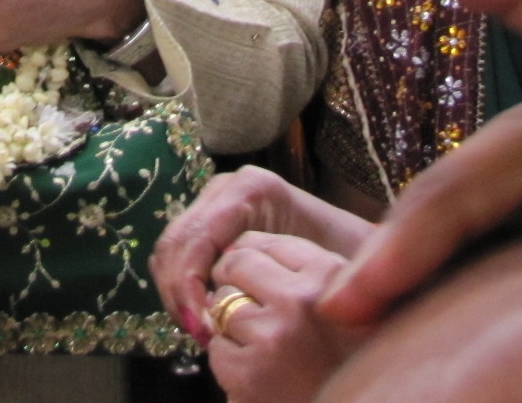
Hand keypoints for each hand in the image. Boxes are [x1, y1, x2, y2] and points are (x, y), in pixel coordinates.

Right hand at [151, 165, 374, 340]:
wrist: (351, 248)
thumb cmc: (341, 258)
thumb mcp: (316, 267)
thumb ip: (272, 279)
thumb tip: (219, 307)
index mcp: (251, 189)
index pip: (199, 236)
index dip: (189, 285)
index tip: (204, 328)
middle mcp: (225, 188)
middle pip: (177, 240)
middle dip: (178, 291)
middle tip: (198, 333)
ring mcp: (213, 202)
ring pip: (170, 248)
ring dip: (175, 291)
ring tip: (200, 329)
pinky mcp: (209, 222)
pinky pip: (179, 254)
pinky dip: (181, 286)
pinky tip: (202, 315)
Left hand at [206, 233, 369, 402]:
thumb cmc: (355, 364)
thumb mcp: (354, 304)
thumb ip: (311, 273)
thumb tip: (239, 247)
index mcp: (330, 275)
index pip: (268, 243)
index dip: (256, 259)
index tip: (257, 276)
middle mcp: (300, 300)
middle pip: (238, 264)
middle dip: (236, 283)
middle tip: (253, 310)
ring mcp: (272, 336)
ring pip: (222, 304)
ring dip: (233, 324)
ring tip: (265, 347)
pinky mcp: (248, 374)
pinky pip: (217, 347)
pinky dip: (230, 361)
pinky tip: (259, 373)